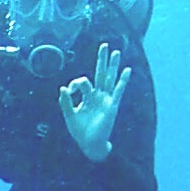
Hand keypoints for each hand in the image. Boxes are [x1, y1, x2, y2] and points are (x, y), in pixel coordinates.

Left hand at [58, 42, 131, 161]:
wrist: (90, 145)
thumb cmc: (80, 131)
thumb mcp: (70, 116)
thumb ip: (65, 102)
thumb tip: (62, 88)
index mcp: (88, 97)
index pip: (82, 82)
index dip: (75, 84)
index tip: (68, 91)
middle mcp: (98, 96)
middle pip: (100, 74)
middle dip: (102, 60)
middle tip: (104, 45)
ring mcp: (106, 100)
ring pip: (109, 79)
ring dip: (112, 66)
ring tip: (116, 53)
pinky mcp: (111, 107)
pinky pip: (117, 92)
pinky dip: (122, 81)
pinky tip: (127, 71)